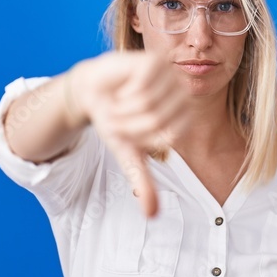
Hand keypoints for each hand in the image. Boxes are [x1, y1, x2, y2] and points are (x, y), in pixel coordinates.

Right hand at [70, 50, 188, 216]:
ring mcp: (171, 76)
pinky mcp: (154, 61)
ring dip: (124, 109)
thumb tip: (151, 216)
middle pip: (158, 121)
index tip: (126, 132)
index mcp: (184, 118)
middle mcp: (182, 96)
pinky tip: (120, 88)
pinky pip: (142, 86)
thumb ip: (144, 183)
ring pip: (149, 104)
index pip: (167, 138)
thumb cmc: (115, 120)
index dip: (140, 139)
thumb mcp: (129, 155)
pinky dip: (124, 93)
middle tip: (117, 117)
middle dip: (129, 124)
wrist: (92, 91)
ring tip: (117, 103)